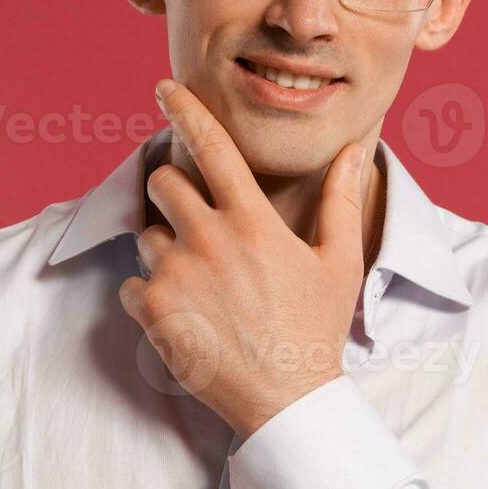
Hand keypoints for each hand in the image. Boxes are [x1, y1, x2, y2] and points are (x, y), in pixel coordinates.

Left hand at [119, 78, 369, 438]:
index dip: (185, 109)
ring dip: (166, 250)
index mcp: (252, 221)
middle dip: (175, 193)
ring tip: (206, 286)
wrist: (287, 400)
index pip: (212, 146)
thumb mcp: (339, 261)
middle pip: (164, 183)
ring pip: (147, 236)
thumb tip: (355, 147)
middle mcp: (208, 239)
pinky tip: (188, 314)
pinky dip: (151, 295)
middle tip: (200, 225)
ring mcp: (176, 275)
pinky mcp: (153, 311)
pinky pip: (132, 284)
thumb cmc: (316, 329)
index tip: (164, 87)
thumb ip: (340, 199)